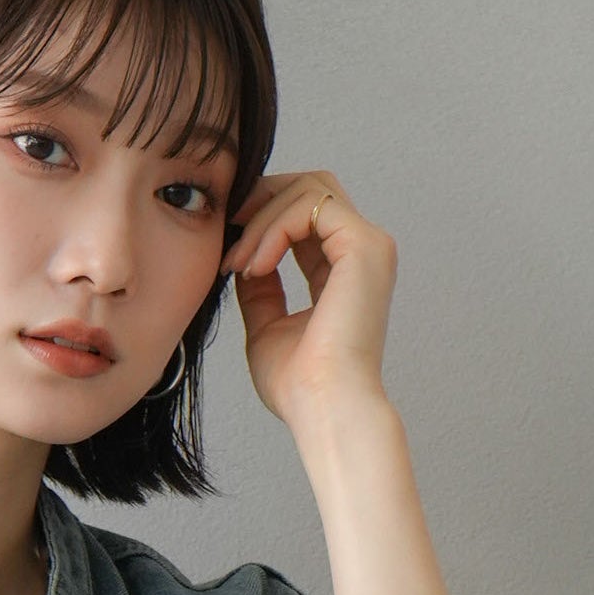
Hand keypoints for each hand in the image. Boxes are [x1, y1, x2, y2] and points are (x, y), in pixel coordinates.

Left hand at [220, 168, 397, 429]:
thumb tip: (242, 257)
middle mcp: (362, 251)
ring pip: (308, 188)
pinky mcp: (364, 246)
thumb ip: (261, 289)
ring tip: (237, 262)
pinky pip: (310, 206)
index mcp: (344, 268)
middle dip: (261, 198)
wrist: (324, 408)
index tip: (225, 243)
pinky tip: (254, 264)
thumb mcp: (267, 326)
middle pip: (310, 185)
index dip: (261, 216)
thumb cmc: (300, 386)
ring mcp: (368, 245)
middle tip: (226, 230)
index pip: (303, 214)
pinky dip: (274, 227)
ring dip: (261, 218)